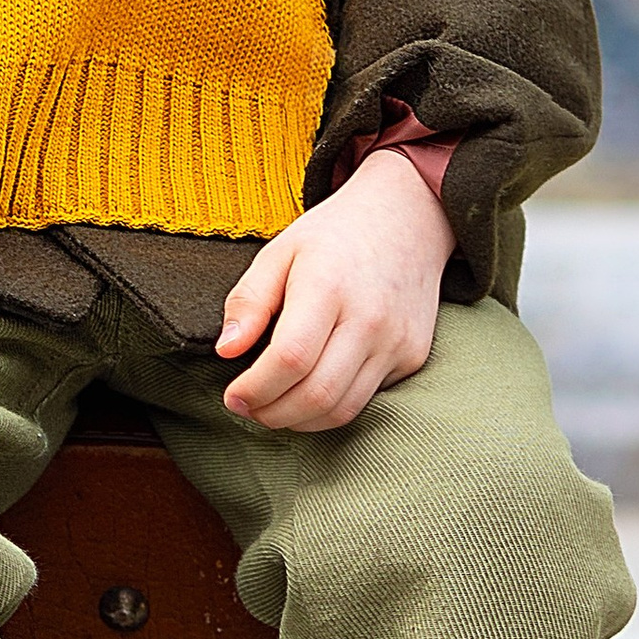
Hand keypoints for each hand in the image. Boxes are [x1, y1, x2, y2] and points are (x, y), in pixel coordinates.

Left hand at [215, 148, 454, 434]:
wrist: (406, 217)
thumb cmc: (335, 235)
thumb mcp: (279, 252)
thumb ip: (249, 301)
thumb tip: (226, 351)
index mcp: (328, 285)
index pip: (290, 358)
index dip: (256, 389)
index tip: (233, 396)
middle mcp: (369, 318)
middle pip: (317, 394)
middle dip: (273, 414)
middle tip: (248, 409)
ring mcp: (396, 340)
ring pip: (344, 409)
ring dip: (301, 421)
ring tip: (273, 407)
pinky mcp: (412, 355)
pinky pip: (367, 398)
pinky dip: (332, 407)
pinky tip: (310, 390)